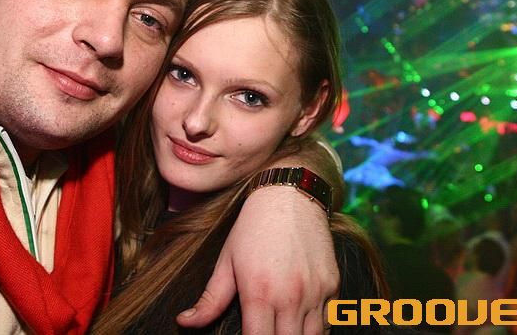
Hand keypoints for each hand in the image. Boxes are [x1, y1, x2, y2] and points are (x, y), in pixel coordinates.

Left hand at [176, 187, 338, 333]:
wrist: (290, 195)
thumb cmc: (253, 228)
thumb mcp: (226, 261)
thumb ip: (210, 299)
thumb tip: (184, 322)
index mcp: (259, 293)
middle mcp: (291, 297)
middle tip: (263, 331)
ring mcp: (315, 292)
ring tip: (281, 329)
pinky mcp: (333, 285)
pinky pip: (328, 323)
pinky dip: (315, 329)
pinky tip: (299, 323)